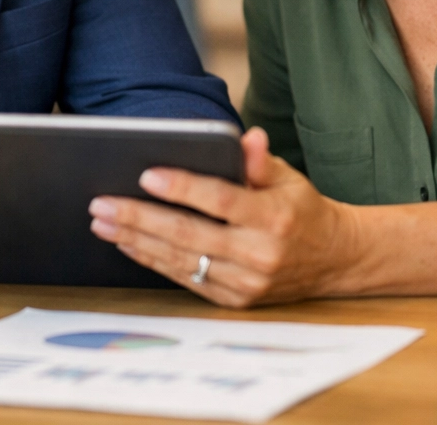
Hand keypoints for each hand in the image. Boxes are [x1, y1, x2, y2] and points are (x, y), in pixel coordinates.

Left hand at [87, 127, 360, 306]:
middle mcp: (260, 254)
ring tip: (103, 223)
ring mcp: (247, 282)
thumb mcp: (289, 178)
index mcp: (274, 217)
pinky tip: (128, 244)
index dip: (183, 188)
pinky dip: (154, 261)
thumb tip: (247, 136)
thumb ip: (260, 161)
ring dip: (136, 241)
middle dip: (139, 218)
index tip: (146, 175)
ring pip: (181, 260)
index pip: (221, 200)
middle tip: (101, 204)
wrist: (334, 260)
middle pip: (189, 234)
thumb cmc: (303, 209)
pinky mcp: (236, 300)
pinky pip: (187, 279)